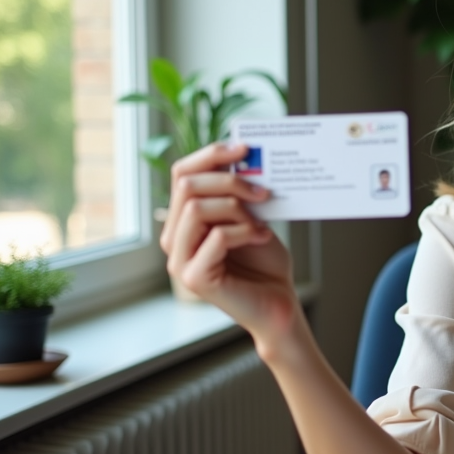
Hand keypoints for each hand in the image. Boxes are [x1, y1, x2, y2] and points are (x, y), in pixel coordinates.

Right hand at [161, 142, 298, 342]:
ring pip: (197, 208)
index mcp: (183, 220)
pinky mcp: (195, 278)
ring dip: (236, 208)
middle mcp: (174, 239)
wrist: (279, 305)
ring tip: (261, 222)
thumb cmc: (265, 262)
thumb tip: (243, 155)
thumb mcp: (251, 216)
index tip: (245, 148)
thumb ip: (237, 192)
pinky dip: (245, 231)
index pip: (182, 173)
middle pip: (187, 185)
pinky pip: (216, 236)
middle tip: (263, 192)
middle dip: (229, 181)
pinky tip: (263, 237)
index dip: (211, 154)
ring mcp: (180, 260)